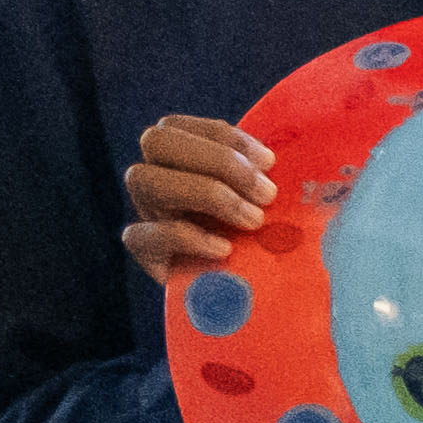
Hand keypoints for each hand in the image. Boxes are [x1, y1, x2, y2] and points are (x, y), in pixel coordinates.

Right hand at [117, 116, 274, 285]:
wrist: (253, 296)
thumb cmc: (266, 239)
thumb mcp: (267, 199)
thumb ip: (263, 175)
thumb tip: (281, 161)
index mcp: (182, 158)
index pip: (178, 125)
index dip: (225, 137)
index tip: (270, 162)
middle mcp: (158, 180)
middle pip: (156, 142)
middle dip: (218, 161)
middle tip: (266, 194)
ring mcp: (148, 214)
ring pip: (144, 179)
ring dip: (207, 193)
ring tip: (253, 221)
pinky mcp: (147, 255)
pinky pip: (141, 236)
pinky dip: (186, 237)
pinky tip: (224, 249)